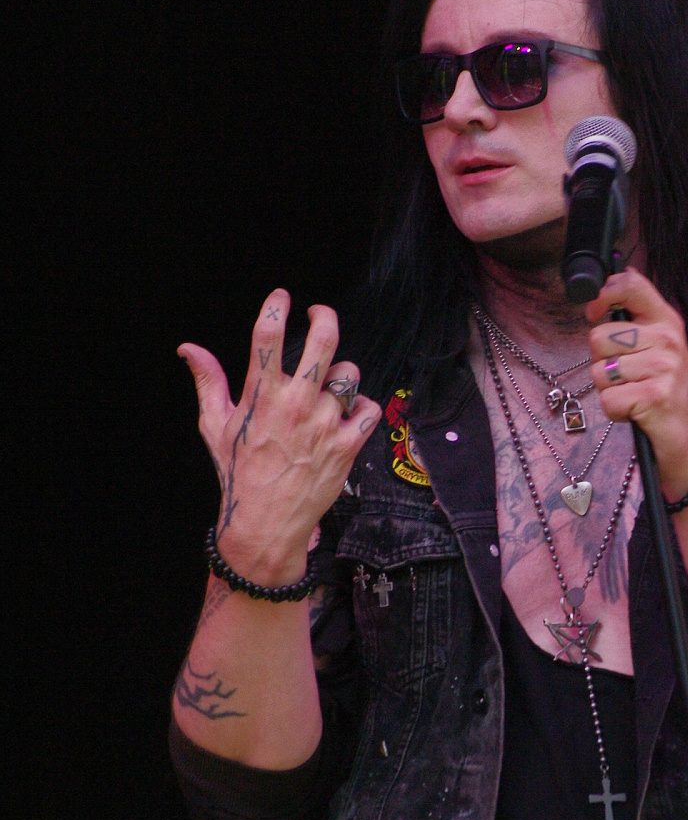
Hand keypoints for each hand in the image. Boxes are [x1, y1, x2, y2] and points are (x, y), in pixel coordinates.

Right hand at [179, 290, 381, 581]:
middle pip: (323, 342)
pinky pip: (368, 408)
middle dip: (325, 317)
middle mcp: (296, 404)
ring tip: (330, 385)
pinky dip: (361, 407)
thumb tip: (188, 348)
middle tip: (320, 313)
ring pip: (349, 374)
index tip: (282, 296)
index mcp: (262, 396)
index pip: (267, 336)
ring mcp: (325, 424)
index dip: (276, 306)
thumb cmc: (239, 472)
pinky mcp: (347, 444)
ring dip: (342, 373)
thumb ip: (208, 381)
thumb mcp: (216, 426)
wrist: (266, 523)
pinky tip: (347, 414)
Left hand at [584, 267, 687, 497]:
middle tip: (626, 376)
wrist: (687, 441)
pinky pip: (607, 399)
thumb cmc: (665, 392)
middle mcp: (668, 339)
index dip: (603, 295)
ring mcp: (664, 367)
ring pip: (599, 371)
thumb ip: (638, 316)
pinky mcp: (655, 396)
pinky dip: (614, 411)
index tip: (594, 313)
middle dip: (602, 361)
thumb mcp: (659, 347)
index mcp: (667, 321)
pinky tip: (634, 412)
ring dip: (609, 389)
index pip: (631, 285)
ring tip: (633, 394)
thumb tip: (618, 278)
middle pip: (599, 337)